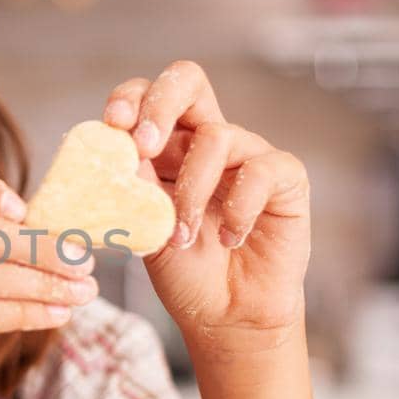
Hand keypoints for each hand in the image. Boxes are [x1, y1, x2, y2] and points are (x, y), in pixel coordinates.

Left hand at [102, 60, 310, 356]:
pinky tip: (231, 240)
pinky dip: (239, 208)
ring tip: (183, 236)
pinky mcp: (286, 179)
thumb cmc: (185, 272)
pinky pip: (261, 171)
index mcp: (167, 146)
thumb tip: (115, 148)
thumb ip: (132, 187)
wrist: (226, 317)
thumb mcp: (145, 228)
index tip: (113, 124)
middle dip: (160, 104)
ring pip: (216, 137)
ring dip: (192, 191)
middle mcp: (207, 141)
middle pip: (188, 81)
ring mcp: (247, 156)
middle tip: (144, 145)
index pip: (147, 96)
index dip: (130, 98)